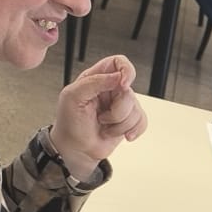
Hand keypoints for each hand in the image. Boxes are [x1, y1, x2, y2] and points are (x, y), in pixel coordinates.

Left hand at [51, 54, 145, 178]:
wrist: (76, 150)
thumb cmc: (70, 124)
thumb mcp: (73, 97)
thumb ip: (94, 82)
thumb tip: (118, 77)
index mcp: (95, 78)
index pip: (118, 62)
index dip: (125, 71)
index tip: (122, 85)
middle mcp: (110, 89)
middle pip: (129, 91)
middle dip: (117, 110)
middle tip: (101, 117)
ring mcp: (121, 105)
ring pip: (136, 109)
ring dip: (119, 124)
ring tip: (104, 126)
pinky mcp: (129, 120)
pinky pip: (142, 121)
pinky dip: (131, 130)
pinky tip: (117, 133)